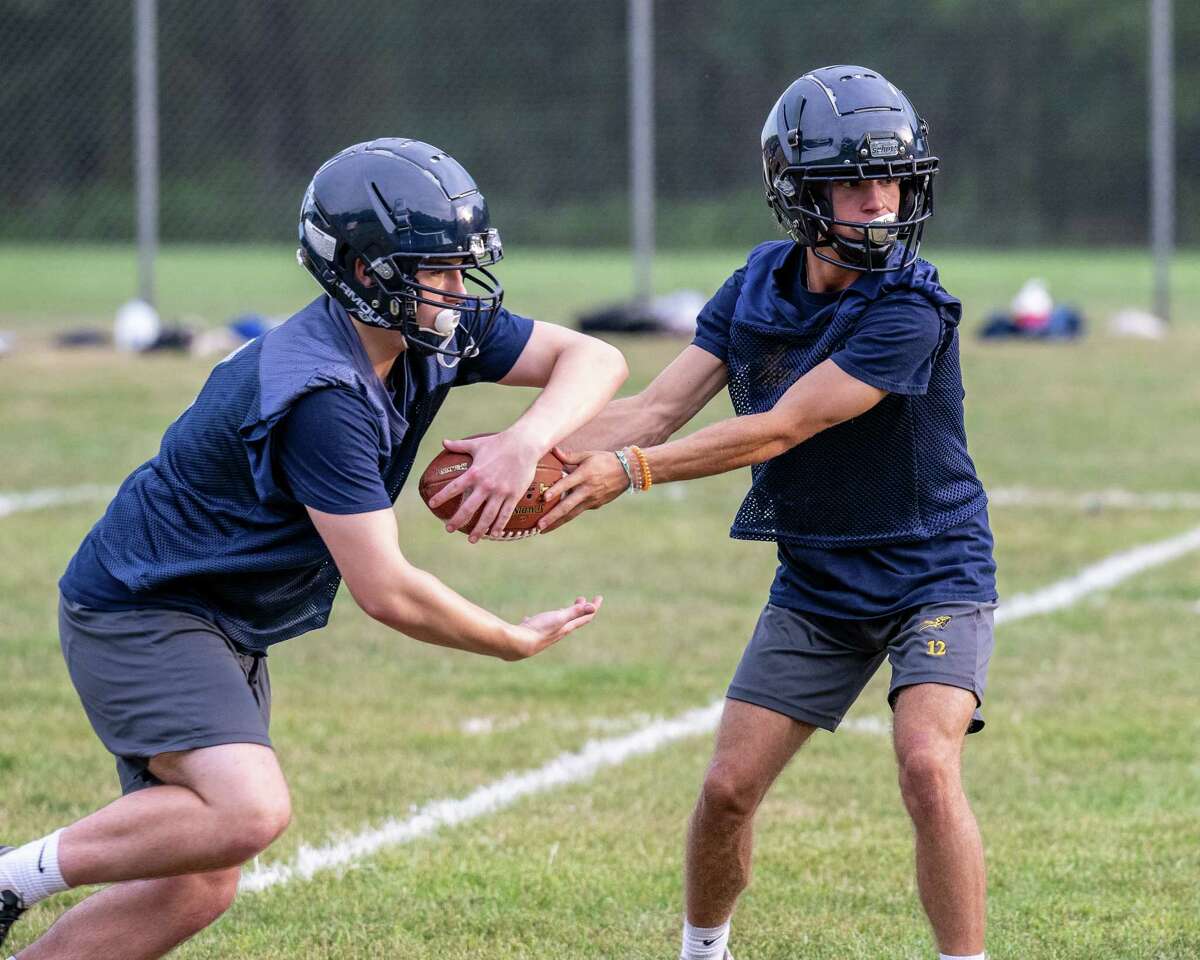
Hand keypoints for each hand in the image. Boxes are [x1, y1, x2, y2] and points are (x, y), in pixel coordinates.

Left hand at [427, 431, 543, 542]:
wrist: (524, 444)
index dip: (441, 497)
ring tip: (472, 539)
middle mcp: (485, 485)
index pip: (453, 488)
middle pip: (468, 508)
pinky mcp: (514, 495)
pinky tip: (494, 534)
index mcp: (474, 472)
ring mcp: (500, 492)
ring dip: (478, 530)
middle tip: (448, 529)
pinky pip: (505, 514)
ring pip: (487, 516)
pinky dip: (499, 525)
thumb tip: (443, 441)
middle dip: (457, 520)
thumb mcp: (477, 443)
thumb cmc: (500, 442)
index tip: (432, 505)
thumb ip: (459, 445)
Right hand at [506, 595, 602, 659]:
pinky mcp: (531, 632)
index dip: (593, 607)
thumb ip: (575, 612)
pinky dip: (536, 620)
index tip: (599, 597)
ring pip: (555, 623)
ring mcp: (544, 632)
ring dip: (560, 614)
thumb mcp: (560, 618)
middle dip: (578, 609)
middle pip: (572, 620)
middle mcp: (557, 631)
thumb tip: (593, 607)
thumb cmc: (541, 630)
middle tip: (581, 598)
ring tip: (560, 609)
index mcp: (565, 627)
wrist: (520, 645)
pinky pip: (536, 625)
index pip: (584, 617)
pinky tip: (528, 618)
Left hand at [537, 448, 629, 533]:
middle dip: (552, 517)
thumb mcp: (588, 455)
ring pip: (571, 514)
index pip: (568, 483)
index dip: (556, 490)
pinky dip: (566, 517)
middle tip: (539, 526)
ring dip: (556, 523)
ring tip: (542, 530)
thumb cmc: (605, 461)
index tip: (544, 498)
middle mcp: (587, 490)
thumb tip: (553, 451)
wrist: (628, 472)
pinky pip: (578, 511)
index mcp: (585, 474)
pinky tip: (555, 522)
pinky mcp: (595, 505)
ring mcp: (591, 500)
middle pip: (567, 506)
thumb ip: (569, 456)